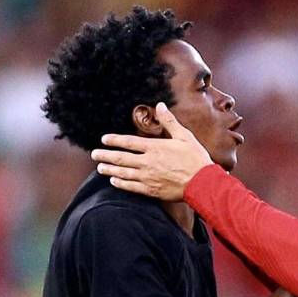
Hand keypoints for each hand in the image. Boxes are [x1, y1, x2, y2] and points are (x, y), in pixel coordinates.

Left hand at [91, 103, 212, 200]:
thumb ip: (170, 122)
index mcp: (155, 147)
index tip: (104, 139)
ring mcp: (148, 177)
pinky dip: (121, 184)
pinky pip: (132, 187)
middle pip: (121, 158)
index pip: (128, 142)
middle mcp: (148, 162)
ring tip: (100, 168)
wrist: (202, 183)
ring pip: (123, 173)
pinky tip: (114, 182)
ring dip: (110, 170)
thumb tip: (160, 106)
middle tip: (94, 154)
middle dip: (106, 156)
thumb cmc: (195, 159)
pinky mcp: (152, 190)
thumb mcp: (185, 137)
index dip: (114, 140)